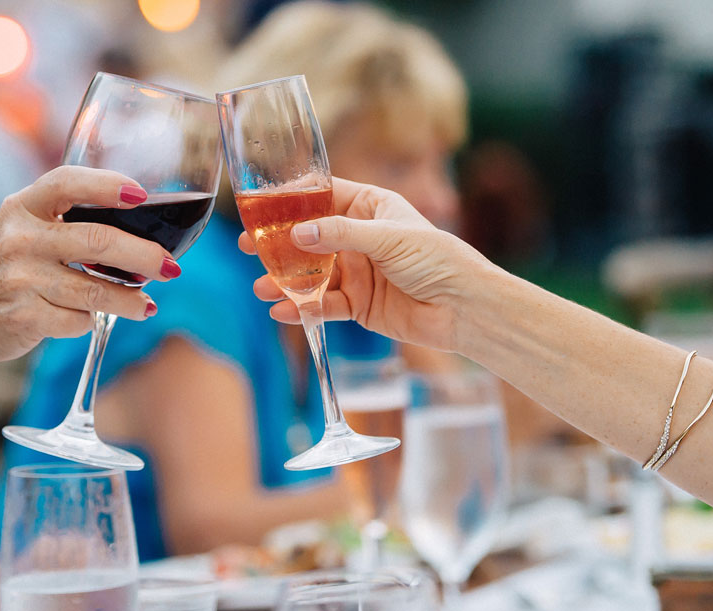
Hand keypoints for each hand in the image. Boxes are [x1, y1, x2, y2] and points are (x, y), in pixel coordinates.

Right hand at [0, 166, 177, 363]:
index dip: (108, 185)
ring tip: (147, 305)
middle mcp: (20, 239)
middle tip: (170, 267)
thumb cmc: (8, 266)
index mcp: (23, 207)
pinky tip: (91, 318)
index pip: (67, 183)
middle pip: (97, 241)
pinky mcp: (25, 317)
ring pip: (95, 291)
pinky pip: (78, 321)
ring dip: (130, 300)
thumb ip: (69, 220)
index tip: (141, 196)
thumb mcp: (25, 228)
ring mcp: (21, 280)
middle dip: (144, 256)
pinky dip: (91, 321)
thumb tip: (144, 230)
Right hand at [244, 177, 491, 350]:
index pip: (324, 196)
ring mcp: (357, 272)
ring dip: (286, 281)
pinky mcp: (358, 305)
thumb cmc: (437, 259)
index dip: (292, 201)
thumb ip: (340, 234)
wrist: (464, 308)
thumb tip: (297, 234)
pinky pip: (323, 305)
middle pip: (309, 237)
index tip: (261, 205)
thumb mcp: (387, 237)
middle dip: (278, 244)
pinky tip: (283, 311)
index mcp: (371, 208)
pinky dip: (303, 309)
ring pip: (312, 274)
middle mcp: (360, 238)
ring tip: (262, 287)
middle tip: (248, 246)